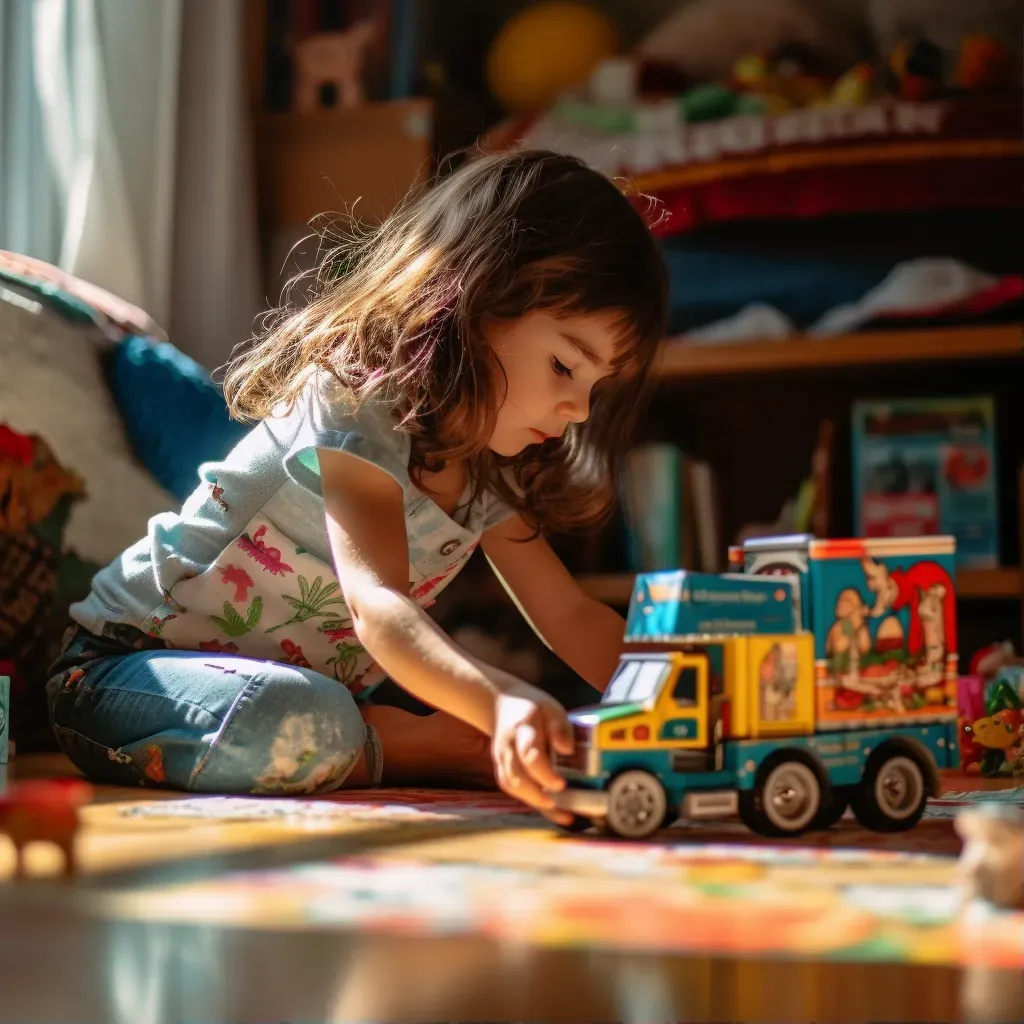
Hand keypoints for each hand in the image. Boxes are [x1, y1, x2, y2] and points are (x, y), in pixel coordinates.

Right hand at [492, 685, 574, 825]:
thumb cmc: (533, 707)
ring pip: (511, 786)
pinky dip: (531, 802)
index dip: (544, 773)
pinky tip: (552, 810)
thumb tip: (567, 750)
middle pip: (515, 777)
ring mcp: (501, 759)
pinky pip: (512, 789)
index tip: (561, 784)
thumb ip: (560, 727)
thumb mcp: (551, 708)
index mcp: (522, 729)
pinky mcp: (502, 768)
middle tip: (560, 804)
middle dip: (537, 796)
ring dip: (535, 803)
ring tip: (561, 814)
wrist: (502, 703)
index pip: (529, 755)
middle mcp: (507, 747)